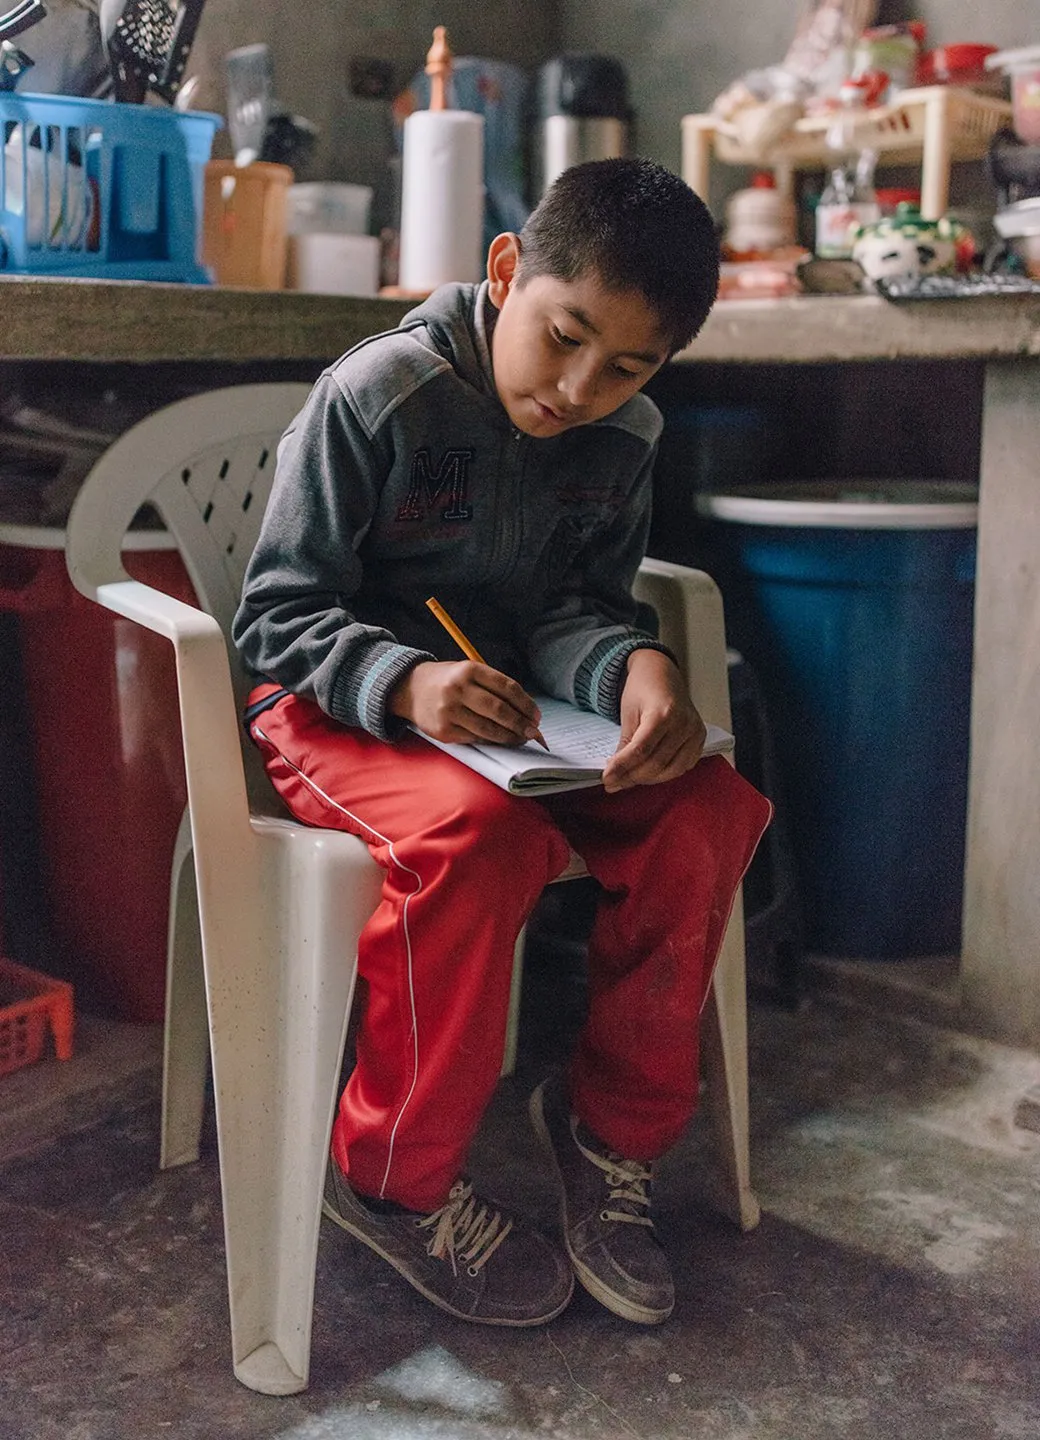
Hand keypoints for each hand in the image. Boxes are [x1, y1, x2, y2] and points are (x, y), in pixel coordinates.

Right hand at [390, 660, 543, 745]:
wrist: (411, 689)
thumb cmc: (449, 681)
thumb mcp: (469, 672)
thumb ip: (495, 687)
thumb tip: (526, 712)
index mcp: (469, 670)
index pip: (507, 688)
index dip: (526, 704)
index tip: (536, 715)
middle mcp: (458, 689)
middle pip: (500, 710)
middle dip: (521, 723)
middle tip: (533, 731)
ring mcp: (449, 711)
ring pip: (489, 728)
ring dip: (510, 736)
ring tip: (521, 738)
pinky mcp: (443, 730)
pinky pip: (475, 738)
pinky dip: (492, 741)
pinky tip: (501, 741)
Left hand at [601, 649, 706, 792]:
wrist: (662, 673)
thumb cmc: (643, 688)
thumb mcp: (628, 713)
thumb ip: (625, 744)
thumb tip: (616, 773)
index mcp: (663, 713)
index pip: (640, 750)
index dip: (622, 768)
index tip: (606, 778)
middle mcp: (683, 723)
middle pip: (656, 763)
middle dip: (632, 777)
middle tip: (614, 782)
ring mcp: (695, 732)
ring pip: (671, 770)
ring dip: (648, 779)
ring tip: (629, 778)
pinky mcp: (701, 738)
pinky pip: (684, 766)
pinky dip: (665, 773)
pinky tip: (649, 772)